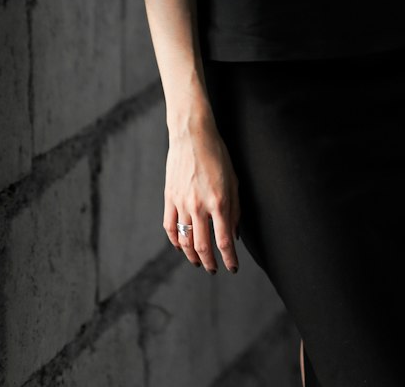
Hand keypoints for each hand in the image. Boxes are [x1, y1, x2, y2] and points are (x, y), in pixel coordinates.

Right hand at [162, 110, 240, 273]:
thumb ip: (235, 209)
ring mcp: (182, 203)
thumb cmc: (217, 154)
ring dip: (192, 256)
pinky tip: (180, 246)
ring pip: (185, 241)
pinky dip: (175, 241)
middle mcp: (199, 206)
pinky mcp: (169, 198)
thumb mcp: (233, 180)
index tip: (233, 268)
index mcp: (219, 201)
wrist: (192, 135)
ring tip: (198, 261)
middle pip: (203, 247)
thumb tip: (234, 234)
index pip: (224, 241)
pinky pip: (170, 227)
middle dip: (210, 263)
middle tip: (214, 269)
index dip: (229, 259)